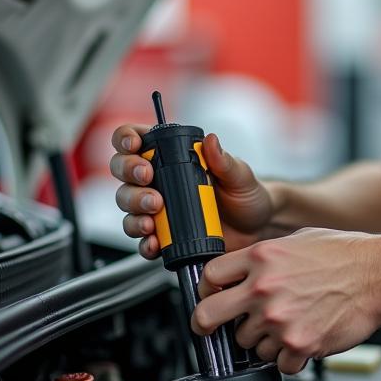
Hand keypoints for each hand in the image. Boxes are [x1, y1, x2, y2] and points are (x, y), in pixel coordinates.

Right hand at [109, 124, 274, 257]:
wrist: (257, 228)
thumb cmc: (246, 195)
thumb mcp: (239, 175)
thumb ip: (224, 161)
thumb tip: (211, 141)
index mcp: (172, 157)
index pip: (136, 139)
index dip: (126, 138)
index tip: (135, 144)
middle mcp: (159, 181)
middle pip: (123, 171)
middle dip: (129, 173)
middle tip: (147, 178)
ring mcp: (158, 209)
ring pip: (127, 205)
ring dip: (133, 208)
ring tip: (151, 215)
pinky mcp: (164, 236)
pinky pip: (143, 240)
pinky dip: (144, 242)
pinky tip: (154, 242)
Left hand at [193, 228, 380, 373]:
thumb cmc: (348, 255)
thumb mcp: (298, 239)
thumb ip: (266, 256)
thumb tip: (244, 270)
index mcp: (261, 256)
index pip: (208, 276)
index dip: (205, 290)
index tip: (209, 298)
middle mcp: (264, 288)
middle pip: (209, 316)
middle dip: (207, 325)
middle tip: (211, 329)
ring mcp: (279, 319)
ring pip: (247, 344)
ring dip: (263, 340)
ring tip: (288, 325)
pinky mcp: (299, 344)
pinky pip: (278, 363)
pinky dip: (289, 357)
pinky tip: (304, 338)